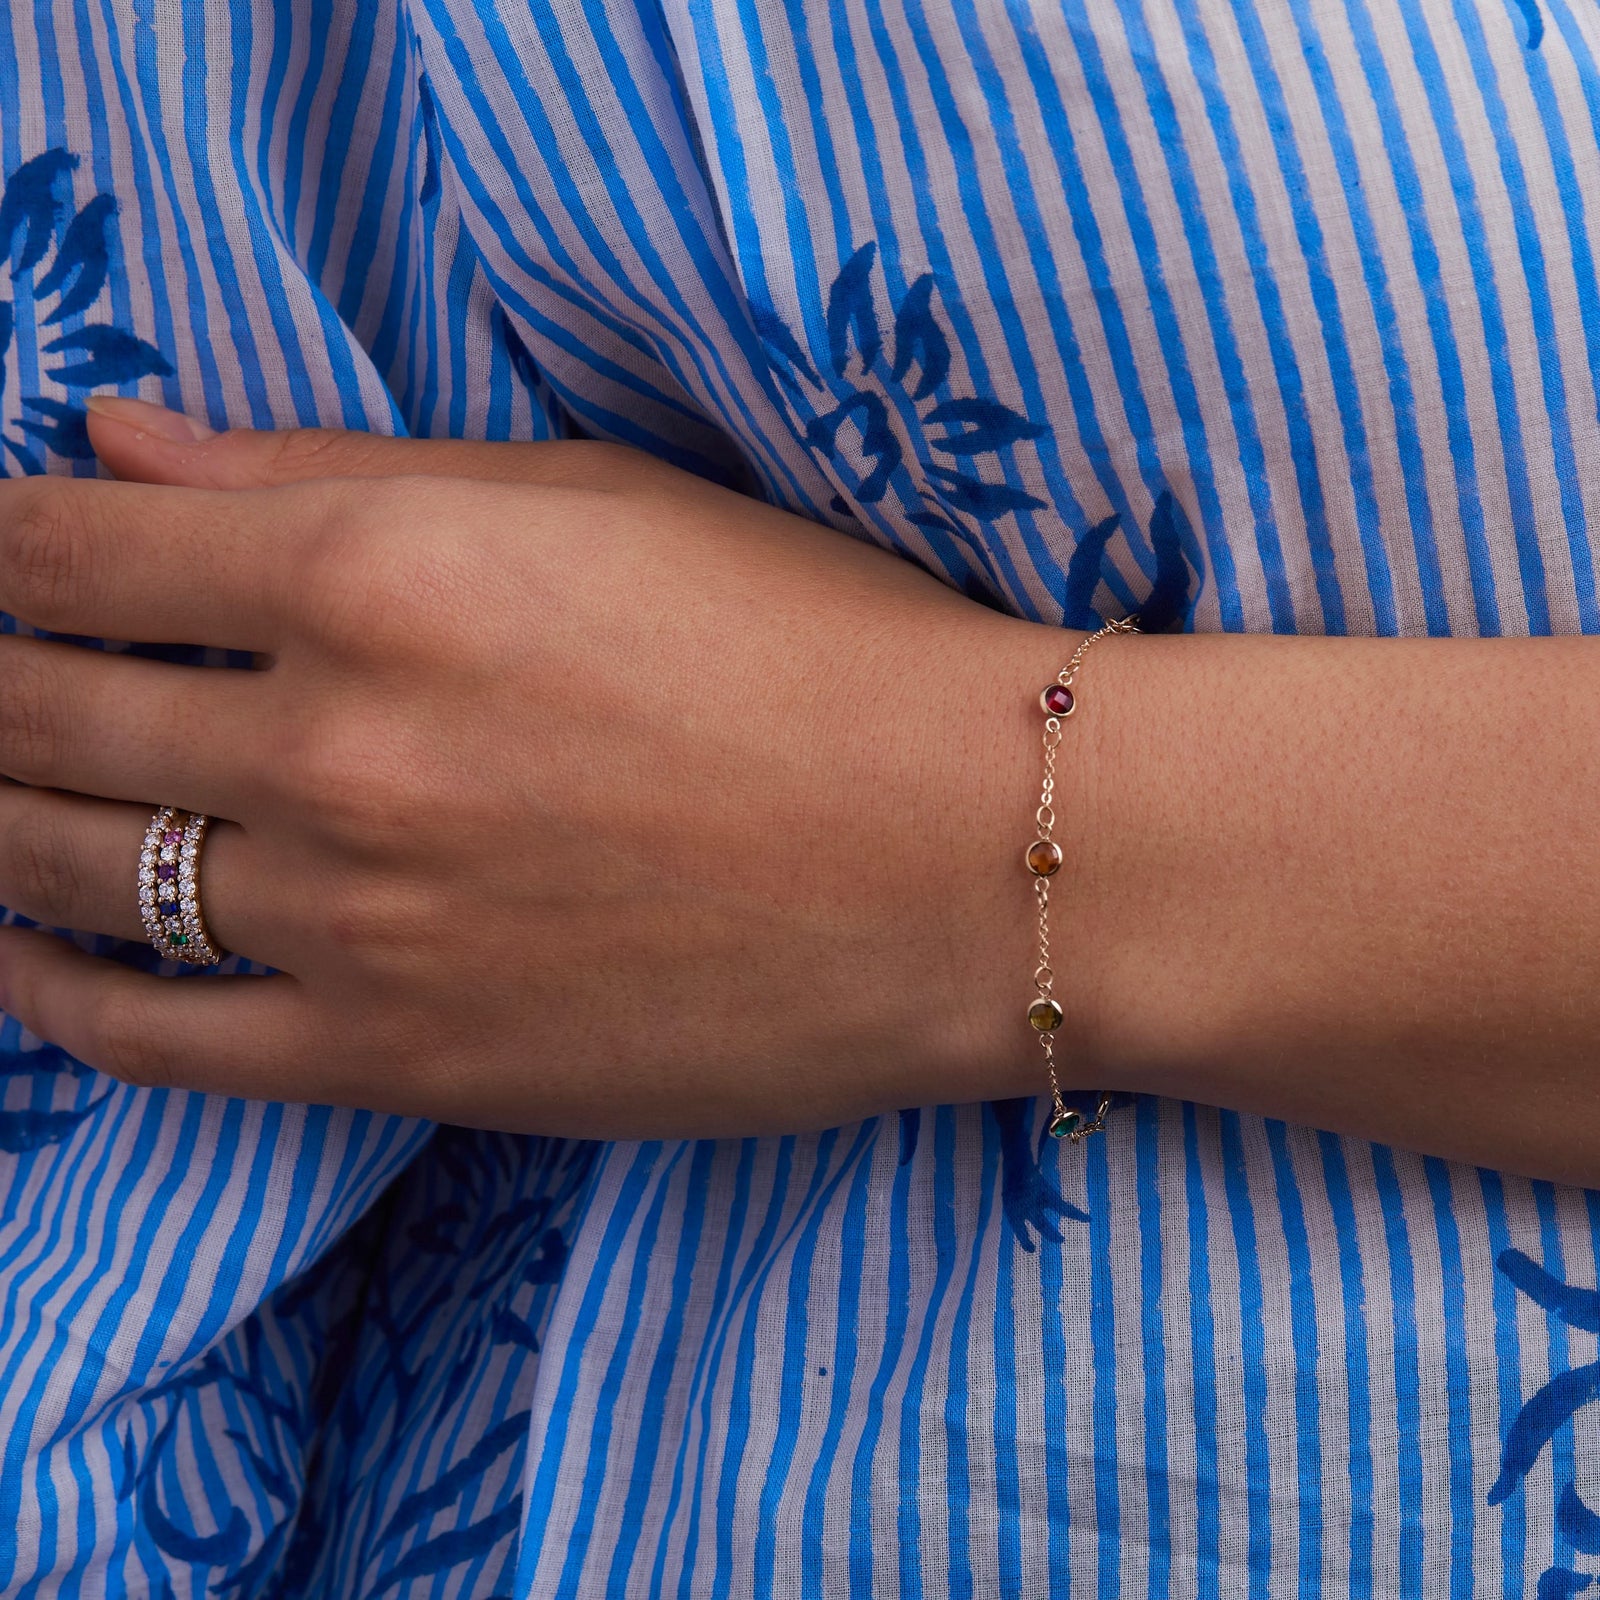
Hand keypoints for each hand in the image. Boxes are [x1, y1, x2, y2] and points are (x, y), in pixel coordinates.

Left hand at [0, 401, 1063, 1136]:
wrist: (968, 860)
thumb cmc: (817, 645)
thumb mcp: (596, 502)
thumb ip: (336, 469)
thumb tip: (117, 447)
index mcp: (384, 571)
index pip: (67, 549)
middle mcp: (341, 747)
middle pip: (34, 709)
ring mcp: (363, 921)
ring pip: (71, 870)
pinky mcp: (408, 1060)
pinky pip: (158, 1042)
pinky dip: (56, 999)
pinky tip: (21, 962)